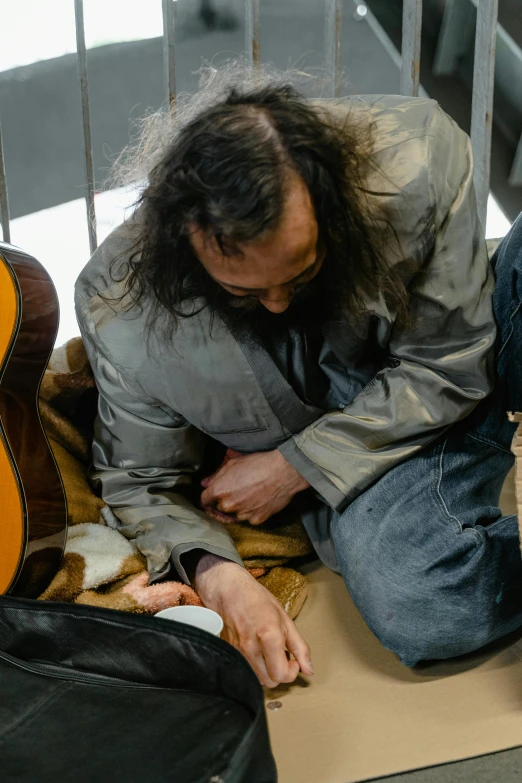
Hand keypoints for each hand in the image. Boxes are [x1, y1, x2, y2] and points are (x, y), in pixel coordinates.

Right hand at [193, 553, 313, 687]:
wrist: (229, 590)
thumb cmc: (257, 599)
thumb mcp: (285, 619)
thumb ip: (299, 647)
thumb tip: (309, 669)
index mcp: (269, 637)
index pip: (281, 675)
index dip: (291, 671)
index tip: (292, 660)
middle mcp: (251, 648)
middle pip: (269, 682)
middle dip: (279, 672)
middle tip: (281, 656)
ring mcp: (237, 652)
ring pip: (257, 679)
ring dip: (266, 671)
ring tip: (268, 652)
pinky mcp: (229, 653)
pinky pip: (245, 669)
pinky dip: (254, 666)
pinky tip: (257, 650)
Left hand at [200, 449, 308, 525]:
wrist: (283, 472)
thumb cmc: (258, 464)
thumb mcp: (233, 464)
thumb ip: (216, 476)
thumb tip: (205, 483)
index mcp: (219, 490)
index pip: (204, 499)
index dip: (208, 497)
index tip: (211, 497)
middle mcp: (228, 505)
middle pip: (220, 508)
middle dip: (225, 501)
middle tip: (237, 491)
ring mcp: (242, 514)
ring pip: (235, 514)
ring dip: (239, 507)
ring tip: (250, 494)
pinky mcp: (256, 520)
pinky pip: (249, 518)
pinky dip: (252, 511)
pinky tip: (259, 500)